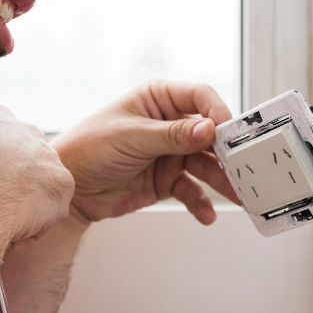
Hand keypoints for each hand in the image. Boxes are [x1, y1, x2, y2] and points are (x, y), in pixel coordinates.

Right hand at [0, 105, 74, 243]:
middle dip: (16, 179)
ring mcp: (49, 156)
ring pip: (42, 183)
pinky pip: (53, 206)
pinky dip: (38, 222)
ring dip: (28, 201)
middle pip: (27, 157)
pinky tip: (17, 226)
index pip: (2, 136)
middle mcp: (28, 130)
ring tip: (1, 217)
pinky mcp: (64, 183)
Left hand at [50, 80, 239, 224]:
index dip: (217, 111)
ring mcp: (171, 153)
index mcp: (159, 98)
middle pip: (209, 134)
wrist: (68, 188)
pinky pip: (191, 190)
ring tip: (237, 197)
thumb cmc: (88, 148)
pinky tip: (207, 215)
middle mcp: (170, 123)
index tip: (226, 130)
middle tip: (244, 166)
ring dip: (221, 181)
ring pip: (206, 165)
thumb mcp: (131, 137)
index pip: (199, 97)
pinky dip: (200, 203)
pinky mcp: (167, 180)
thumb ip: (173, 135)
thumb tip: (209, 129)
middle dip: (227, 151)